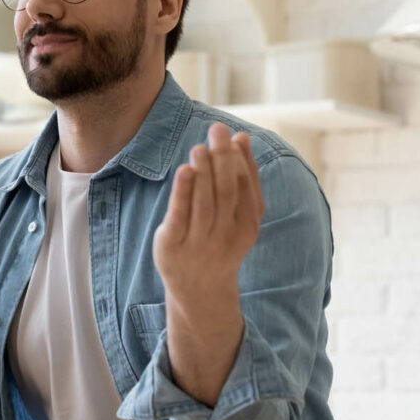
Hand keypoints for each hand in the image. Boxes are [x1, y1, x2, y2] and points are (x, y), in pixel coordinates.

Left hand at [153, 123, 265, 306]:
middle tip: (217, 130)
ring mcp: (199, 243)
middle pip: (226, 193)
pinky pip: (179, 216)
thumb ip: (242, 178)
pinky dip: (183, 193)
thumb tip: (241, 137)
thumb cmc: (218, 240)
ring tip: (200, 148)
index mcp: (246, 227)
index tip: (234, 136)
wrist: (198, 289)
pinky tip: (184, 170)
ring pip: (205, 204)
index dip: (241, 162)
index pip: (246, 190)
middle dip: (223, 160)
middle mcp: (225, 236)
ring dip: (204, 174)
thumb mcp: (237, 215)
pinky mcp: (172, 245)